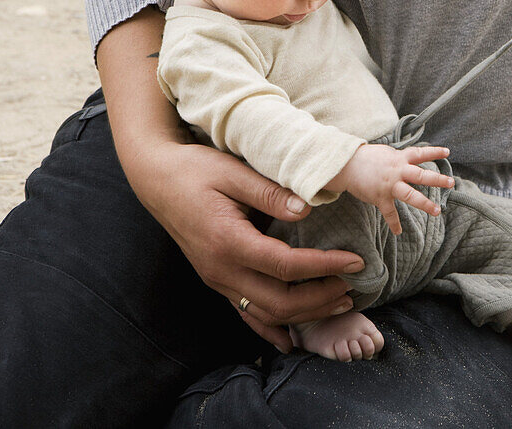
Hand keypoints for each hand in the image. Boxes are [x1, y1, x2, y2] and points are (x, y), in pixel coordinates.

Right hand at [132, 140, 366, 352]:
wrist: (157, 180)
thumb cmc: (195, 170)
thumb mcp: (233, 172)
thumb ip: (271, 192)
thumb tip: (307, 208)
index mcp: (228, 241)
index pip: (286, 265)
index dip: (324, 266)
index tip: (355, 260)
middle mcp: (221, 269)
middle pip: (279, 301)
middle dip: (321, 298)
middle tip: (353, 285)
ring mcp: (217, 280)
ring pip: (266, 314)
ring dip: (306, 314)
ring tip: (340, 302)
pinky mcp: (217, 282)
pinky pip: (246, 314)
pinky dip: (271, 330)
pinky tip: (291, 341)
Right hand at [327, 144, 454, 234]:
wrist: (346, 165)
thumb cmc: (366, 158)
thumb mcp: (386, 153)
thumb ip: (400, 158)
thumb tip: (410, 158)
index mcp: (399, 159)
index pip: (420, 153)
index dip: (434, 152)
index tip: (447, 152)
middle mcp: (397, 171)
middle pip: (421, 175)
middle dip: (437, 179)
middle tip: (451, 182)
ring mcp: (390, 185)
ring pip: (411, 195)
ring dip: (425, 203)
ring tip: (437, 210)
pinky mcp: (380, 197)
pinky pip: (389, 213)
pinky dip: (394, 223)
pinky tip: (399, 232)